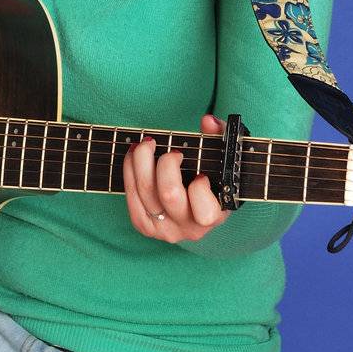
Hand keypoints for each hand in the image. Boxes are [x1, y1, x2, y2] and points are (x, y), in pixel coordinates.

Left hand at [123, 113, 228, 242]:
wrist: (194, 205)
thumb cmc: (211, 176)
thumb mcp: (223, 157)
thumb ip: (220, 135)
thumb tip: (208, 121)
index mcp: (213, 217)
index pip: (205, 211)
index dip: (200, 189)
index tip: (200, 174)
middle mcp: (188, 229)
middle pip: (169, 194)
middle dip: (167, 164)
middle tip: (173, 152)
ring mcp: (163, 230)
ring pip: (145, 191)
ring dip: (141, 160)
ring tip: (146, 144)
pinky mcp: (143, 225)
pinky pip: (131, 195)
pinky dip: (129, 171)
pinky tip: (134, 156)